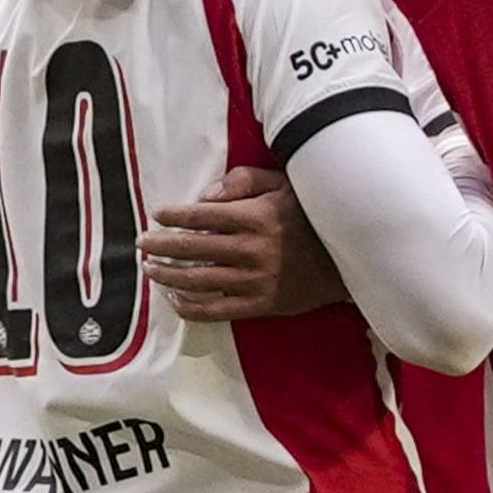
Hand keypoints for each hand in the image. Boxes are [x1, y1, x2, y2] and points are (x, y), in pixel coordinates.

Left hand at [146, 167, 345, 322]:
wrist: (351, 262)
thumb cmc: (314, 217)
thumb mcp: (286, 184)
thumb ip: (244, 182)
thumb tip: (205, 197)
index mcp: (257, 217)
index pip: (202, 216)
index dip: (174, 215)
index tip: (157, 214)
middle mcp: (253, 250)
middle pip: (193, 249)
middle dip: (161, 245)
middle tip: (141, 244)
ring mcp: (256, 281)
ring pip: (198, 279)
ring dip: (167, 274)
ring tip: (150, 269)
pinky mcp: (261, 305)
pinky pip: (216, 310)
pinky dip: (190, 307)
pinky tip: (174, 298)